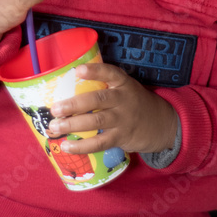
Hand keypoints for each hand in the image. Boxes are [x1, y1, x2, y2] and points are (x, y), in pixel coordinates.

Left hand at [47, 62, 177, 154]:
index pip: (109, 73)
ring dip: (73, 125)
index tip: (78, 70)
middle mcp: (123, 99)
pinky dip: (82, 146)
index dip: (94, 71)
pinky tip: (66, 146)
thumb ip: (104, 87)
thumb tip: (67, 90)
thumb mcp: (125, 88)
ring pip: (97, 121)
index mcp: (123, 83)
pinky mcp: (122, 137)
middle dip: (74, 104)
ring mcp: (123, 119)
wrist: (161, 123)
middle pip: (98, 100)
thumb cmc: (133, 102)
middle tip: (55, 109)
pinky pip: (100, 142)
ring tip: (55, 127)